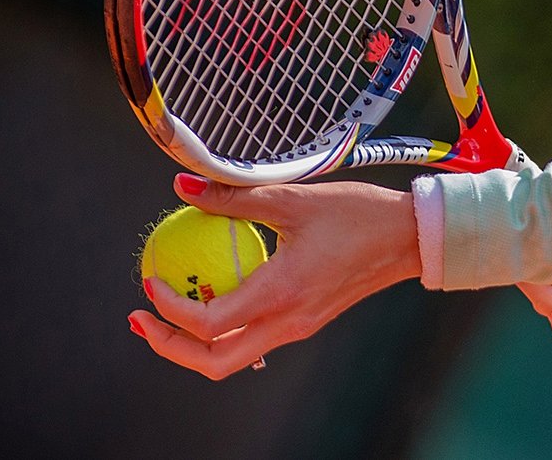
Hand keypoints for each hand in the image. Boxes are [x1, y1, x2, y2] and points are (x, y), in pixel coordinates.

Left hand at [128, 173, 419, 378]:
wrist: (410, 237)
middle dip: (169, 347)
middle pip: (214, 362)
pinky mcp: (307, 320)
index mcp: (280, 294)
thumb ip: (235, 197)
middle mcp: (287, 321)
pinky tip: (216, 294)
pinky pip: (254, 337)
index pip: (207, 323)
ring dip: (193, 343)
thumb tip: (184, 187)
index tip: (150, 279)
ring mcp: (298, 326)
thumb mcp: (294, 199)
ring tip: (169, 312)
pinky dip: (224, 328)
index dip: (169, 308)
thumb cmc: (359, 214)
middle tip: (141, 319)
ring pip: (233, 357)